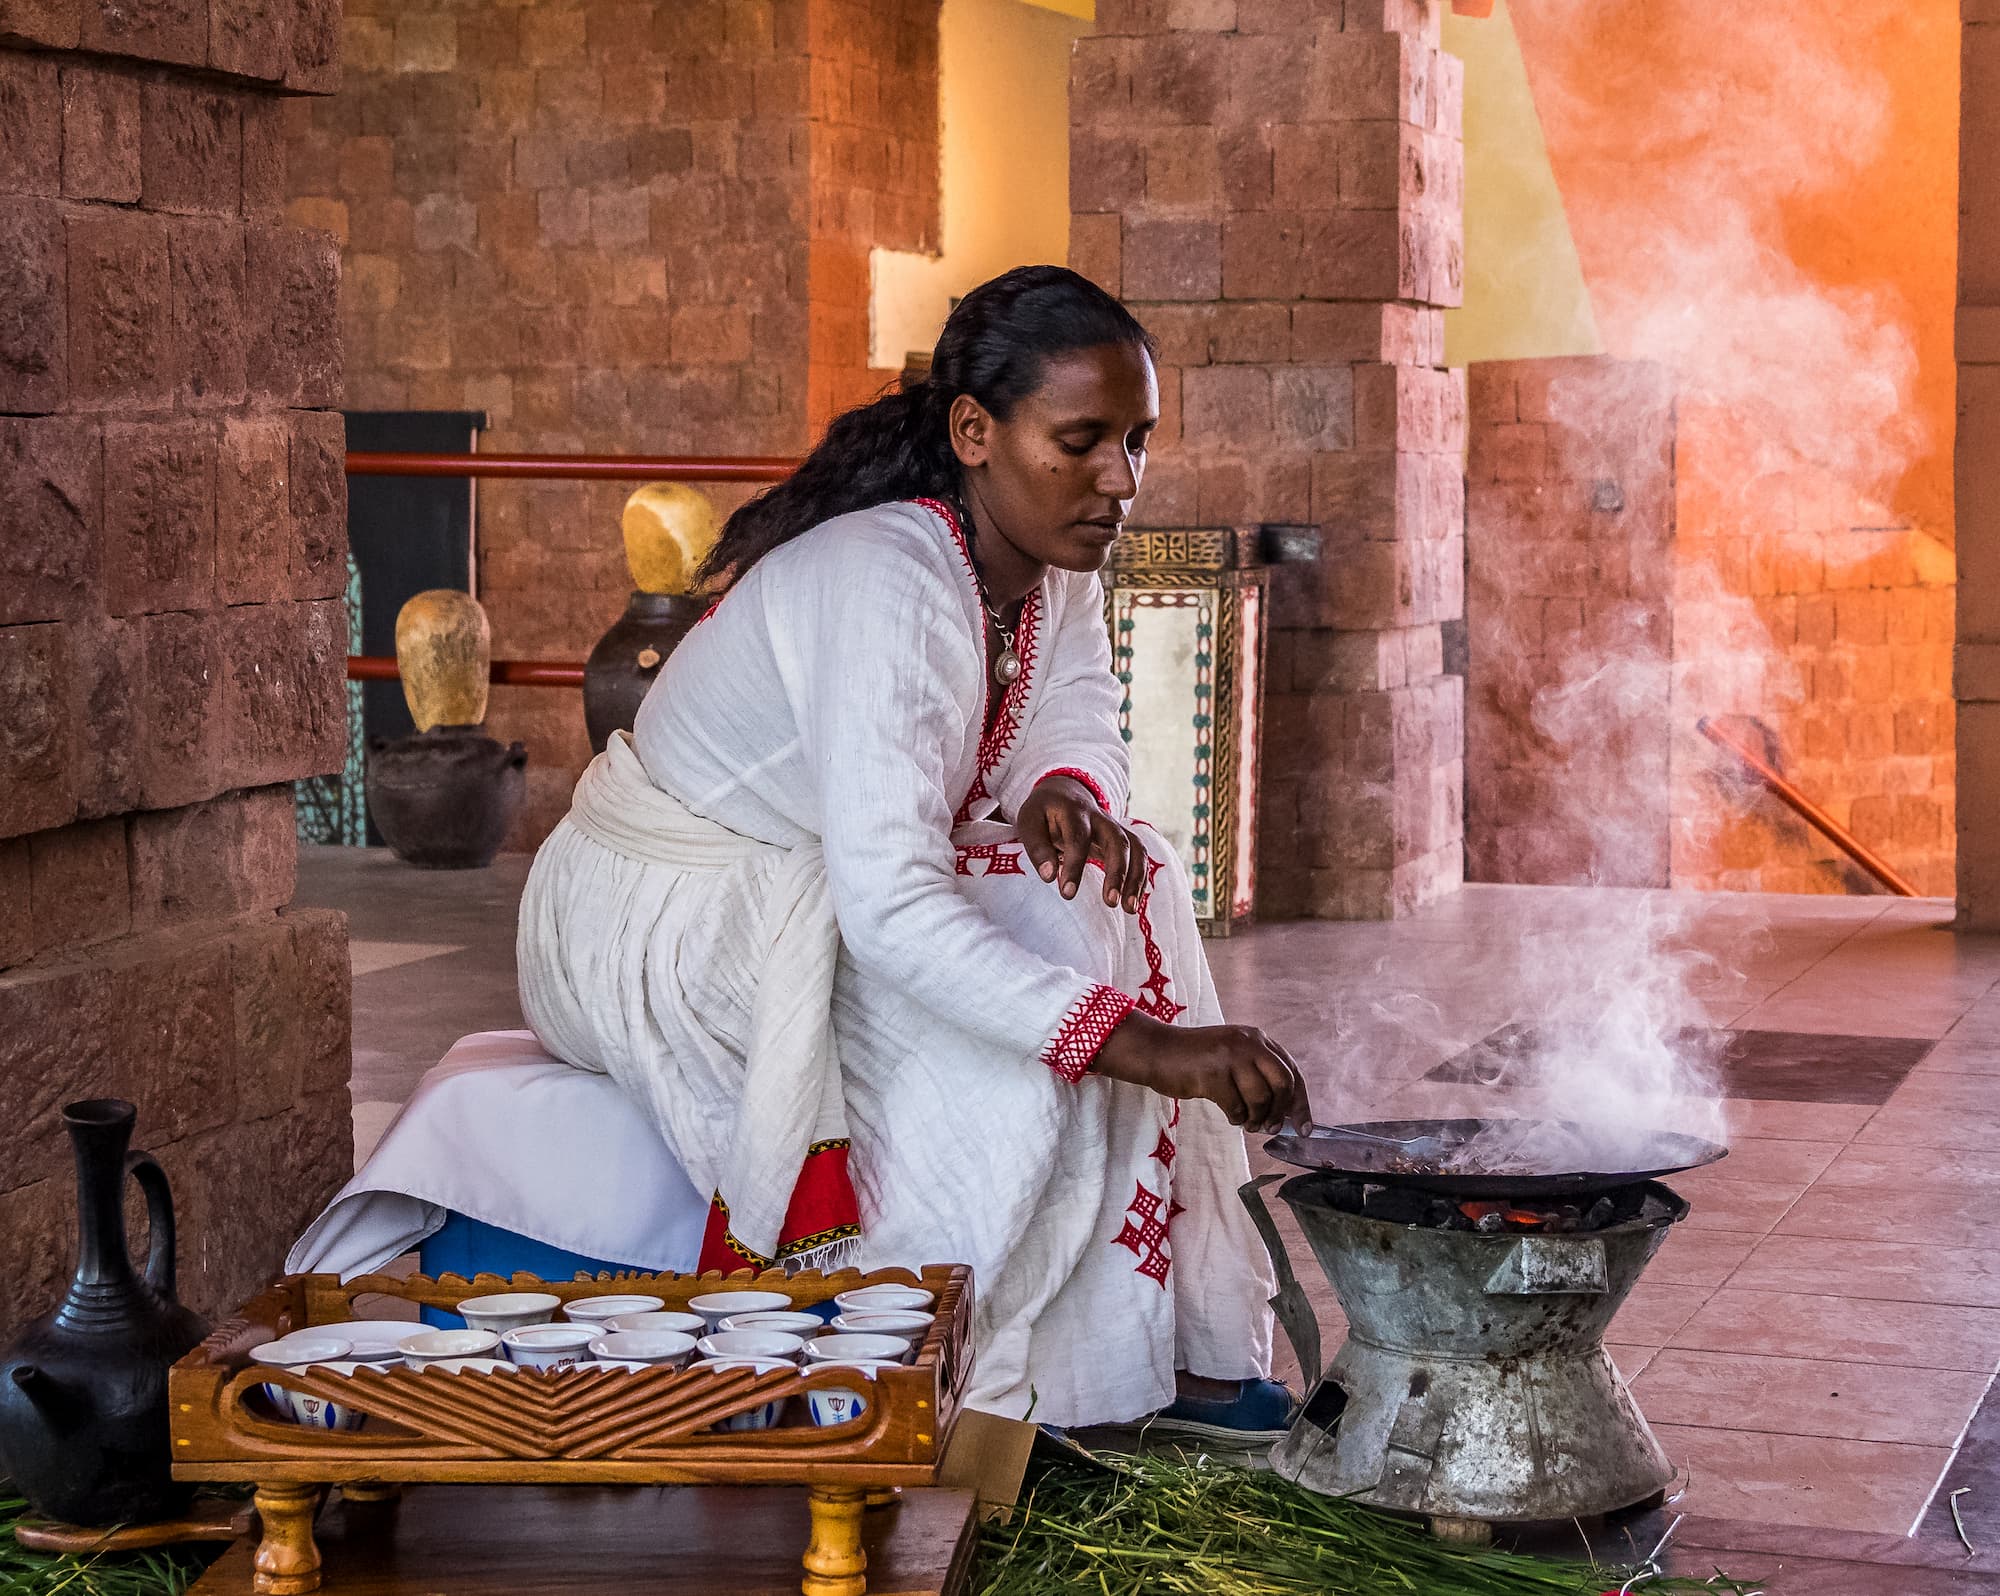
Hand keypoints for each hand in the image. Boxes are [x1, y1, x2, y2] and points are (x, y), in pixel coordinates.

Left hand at [1016, 775, 1147, 914]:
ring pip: (1135, 848)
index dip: (1074, 866)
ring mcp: (1115, 827)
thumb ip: (1037, 847)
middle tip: (1111, 902)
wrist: (1065, 792)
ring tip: (1129, 908)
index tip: (1067, 893)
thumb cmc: (1044, 812)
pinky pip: (1139, 855)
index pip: (1078, 838)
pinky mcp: (1122, 838)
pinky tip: (1133, 901)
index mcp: (1074, 811)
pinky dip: (1140, 878)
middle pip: (1117, 841)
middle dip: (1117, 872)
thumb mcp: (1029, 821)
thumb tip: (1049, 876)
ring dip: (1135, 878)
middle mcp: (1100, 818)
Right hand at [1092, 1011, 1313, 1134]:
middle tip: (1270, 1127)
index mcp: (1257, 1038)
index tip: (1303, 1127)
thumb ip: (1258, 1073)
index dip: (1301, 1102)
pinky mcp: (1212, 1074)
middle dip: (1281, 1112)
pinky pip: (1236, 1106)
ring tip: (1245, 1121)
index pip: (1291, 1071)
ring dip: (1256, 1118)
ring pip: (1261, 1098)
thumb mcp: (1233, 1056)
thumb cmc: (1196, 1059)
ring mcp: (1230, 1056)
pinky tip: (1229, 1114)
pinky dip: (1236, 1117)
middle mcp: (1247, 1043)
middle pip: (1283, 1083)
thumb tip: (1287, 1112)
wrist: (1158, 1051)